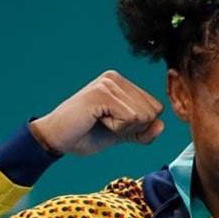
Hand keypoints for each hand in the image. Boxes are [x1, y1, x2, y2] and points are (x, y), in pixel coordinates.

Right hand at [30, 70, 165, 155]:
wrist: (57, 139)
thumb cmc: (86, 135)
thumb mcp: (122, 135)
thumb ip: (143, 131)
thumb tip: (161, 125)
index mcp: (122, 84)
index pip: (155, 107)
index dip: (139, 126)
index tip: (113, 125)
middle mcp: (116, 78)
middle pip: (152, 111)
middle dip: (132, 127)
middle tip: (105, 124)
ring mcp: (108, 83)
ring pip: (142, 115)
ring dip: (122, 128)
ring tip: (99, 122)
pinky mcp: (102, 93)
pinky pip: (130, 117)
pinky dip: (115, 127)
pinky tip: (96, 120)